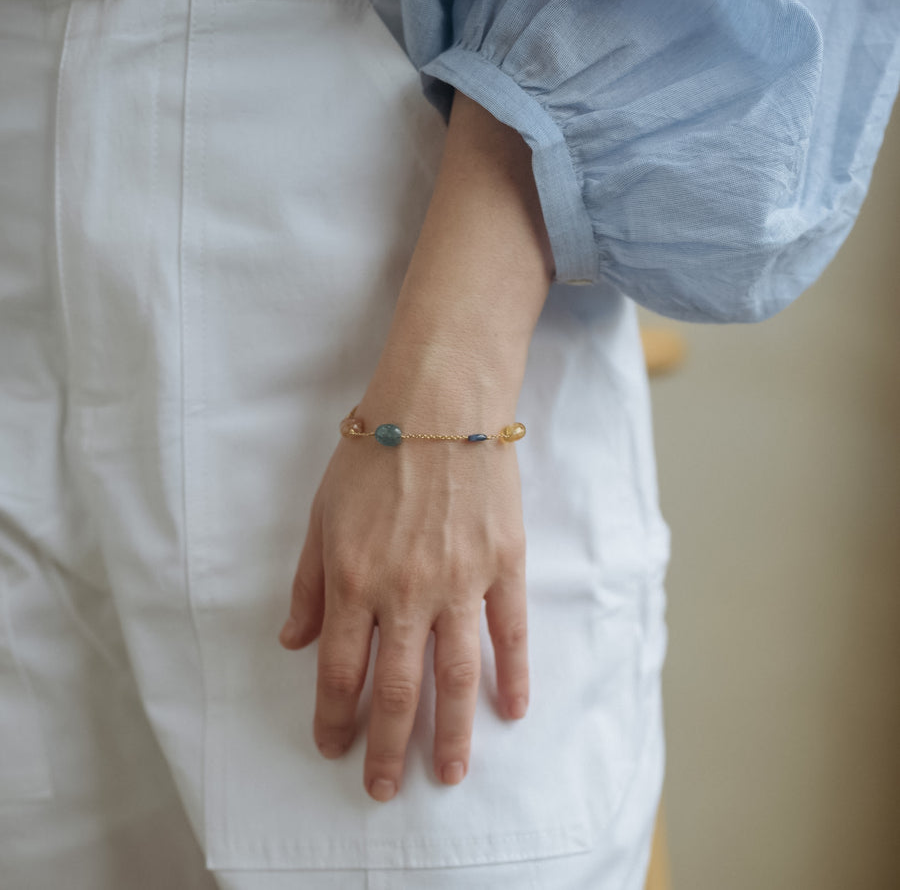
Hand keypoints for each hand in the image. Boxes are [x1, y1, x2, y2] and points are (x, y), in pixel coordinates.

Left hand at [279, 420, 528, 801]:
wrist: (439, 400)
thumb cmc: (372, 452)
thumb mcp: (321, 513)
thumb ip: (309, 583)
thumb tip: (295, 641)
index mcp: (354, 579)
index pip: (341, 670)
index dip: (334, 716)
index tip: (332, 746)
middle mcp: (406, 591)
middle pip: (397, 688)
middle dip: (387, 746)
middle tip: (384, 788)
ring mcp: (461, 580)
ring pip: (457, 675)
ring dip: (452, 733)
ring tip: (449, 774)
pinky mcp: (504, 563)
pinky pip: (511, 631)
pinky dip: (514, 675)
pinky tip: (512, 711)